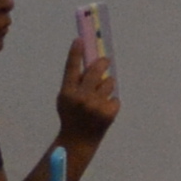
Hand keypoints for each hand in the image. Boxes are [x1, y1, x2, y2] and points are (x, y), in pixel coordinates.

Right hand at [53, 34, 119, 151]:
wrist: (78, 140)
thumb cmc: (71, 116)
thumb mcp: (65, 99)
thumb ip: (74, 83)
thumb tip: (90, 62)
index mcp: (67, 92)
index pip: (71, 68)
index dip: (75, 53)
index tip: (80, 40)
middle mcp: (80, 97)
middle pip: (96, 70)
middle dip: (102, 63)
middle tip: (105, 60)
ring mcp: (96, 105)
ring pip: (109, 83)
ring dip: (107, 86)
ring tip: (99, 98)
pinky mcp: (109, 112)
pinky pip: (115, 98)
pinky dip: (111, 102)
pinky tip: (103, 111)